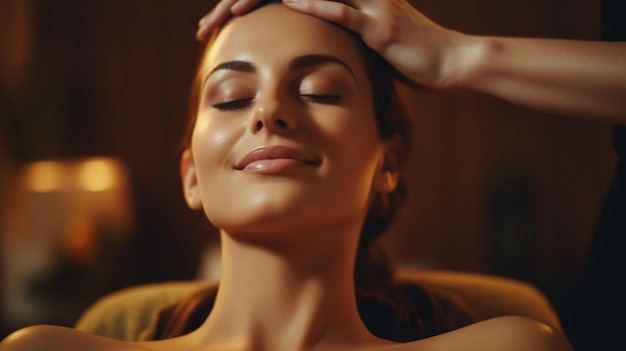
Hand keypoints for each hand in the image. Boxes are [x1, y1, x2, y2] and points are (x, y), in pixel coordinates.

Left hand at [196, 0, 466, 88]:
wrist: (452, 63)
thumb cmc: (412, 60)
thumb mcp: (369, 51)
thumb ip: (343, 46)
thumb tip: (317, 62)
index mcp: (345, 0)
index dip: (251, 6)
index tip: (221, 26)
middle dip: (240, 2)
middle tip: (208, 23)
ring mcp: (367, 4)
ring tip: (228, 12)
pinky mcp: (379, 24)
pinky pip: (341, 10)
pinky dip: (312, 4)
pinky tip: (283, 2)